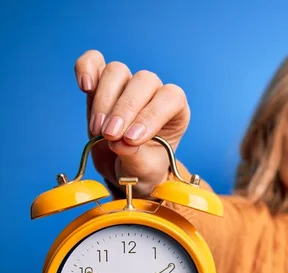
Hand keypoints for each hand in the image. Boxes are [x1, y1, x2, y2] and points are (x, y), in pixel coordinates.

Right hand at [74, 50, 189, 196]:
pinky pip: (94, 62)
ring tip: (97, 130)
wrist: (122, 169)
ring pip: (118, 72)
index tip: (132, 139)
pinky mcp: (102, 83)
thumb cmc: (141, 168)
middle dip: (125, 110)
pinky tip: (85, 87)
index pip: (171, 98)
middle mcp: (155, 92)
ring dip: (104, 100)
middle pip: (144, 81)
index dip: (151, 115)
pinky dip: (86, 68)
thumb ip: (135, 157)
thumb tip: (120, 144)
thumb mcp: (144, 170)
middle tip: (110, 136)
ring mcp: (128, 85)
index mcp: (176, 111)